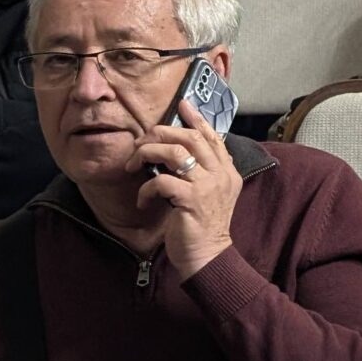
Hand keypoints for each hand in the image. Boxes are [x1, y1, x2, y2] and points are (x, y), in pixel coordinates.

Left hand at [133, 98, 240, 281]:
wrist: (207, 256)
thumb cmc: (203, 226)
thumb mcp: (211, 195)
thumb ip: (204, 172)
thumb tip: (180, 152)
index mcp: (228, 171)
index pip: (213, 136)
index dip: (196, 118)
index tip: (182, 104)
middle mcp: (221, 174)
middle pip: (190, 137)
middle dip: (160, 133)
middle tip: (140, 142)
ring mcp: (207, 186)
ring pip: (174, 152)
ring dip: (147, 154)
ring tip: (134, 165)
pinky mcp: (190, 200)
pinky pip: (161, 181)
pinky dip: (145, 189)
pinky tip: (142, 200)